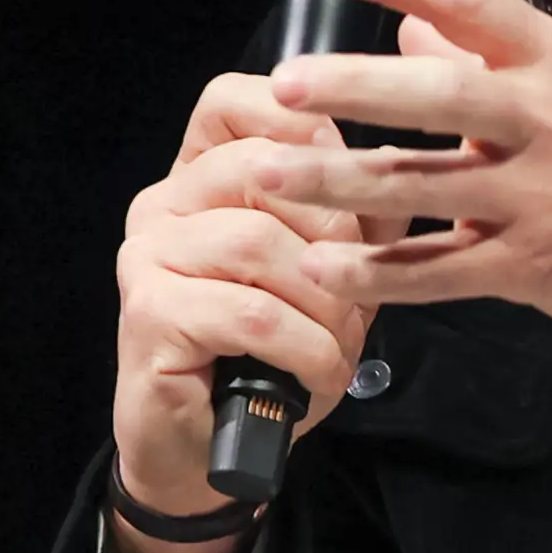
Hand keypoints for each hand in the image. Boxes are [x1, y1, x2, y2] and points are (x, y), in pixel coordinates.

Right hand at [109, 71, 382, 552]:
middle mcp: (163, 204)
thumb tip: (403, 160)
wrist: (204, 450)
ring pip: (259, 241)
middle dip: (336, 233)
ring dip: (324, 303)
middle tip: (360, 291)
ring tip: (340, 343)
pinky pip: (251, 313)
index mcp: (200, 178)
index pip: (232, 101)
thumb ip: (355, 214)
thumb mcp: (326, 274)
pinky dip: (304, 347)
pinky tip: (316, 374)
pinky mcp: (148, 314)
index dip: (299, 124)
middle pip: (262, 169)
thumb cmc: (269, 355)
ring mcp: (148, 257)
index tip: (350, 170)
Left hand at [265, 0, 551, 365]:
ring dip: (338, 182)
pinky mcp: (535, 267)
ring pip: (423, 186)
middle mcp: (544, 120)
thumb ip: (492, 60)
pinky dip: (379, 276)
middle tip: (284, 82)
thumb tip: (411, 31)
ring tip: (269, 175)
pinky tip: (325, 270)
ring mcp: (539, 196)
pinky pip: (440, 272)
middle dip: (355, 88)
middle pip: (437, 94)